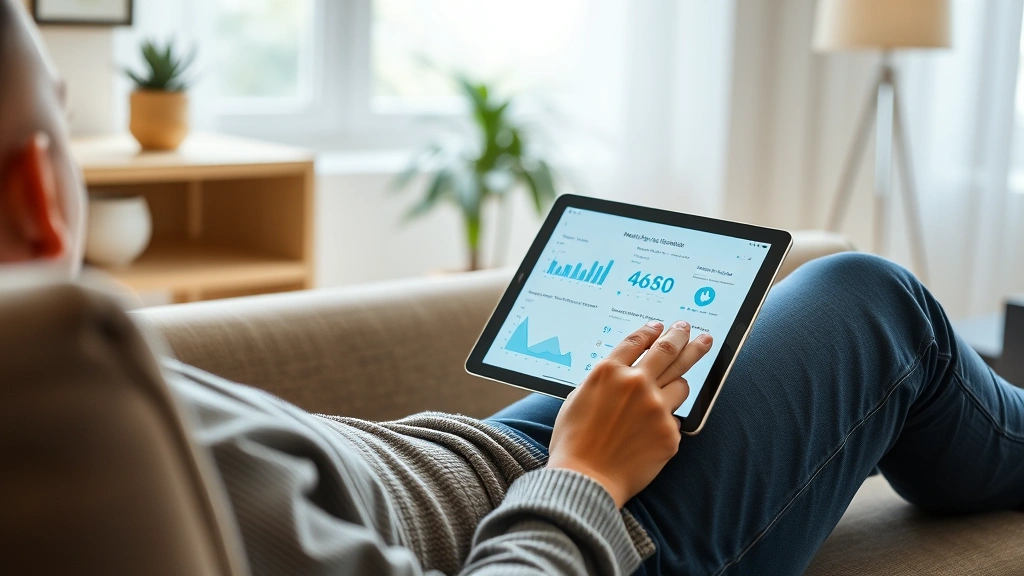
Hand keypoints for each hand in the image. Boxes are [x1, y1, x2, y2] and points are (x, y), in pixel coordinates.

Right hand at [546, 320, 712, 506]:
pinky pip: (675, 420)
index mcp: (609, 372)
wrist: (585, 479)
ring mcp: (656, 408)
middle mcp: (635, 383)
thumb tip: (623, 371)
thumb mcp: (577, 397)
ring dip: (678, 384)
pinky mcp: (669, 433)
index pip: (638, 341)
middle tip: (694, 331)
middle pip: (669, 351)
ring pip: (681, 385)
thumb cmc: (573, 441)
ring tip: (672, 388)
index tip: (661, 327)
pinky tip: (650, 434)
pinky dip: (665, 423)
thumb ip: (603, 380)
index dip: (651, 332)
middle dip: (684, 337)